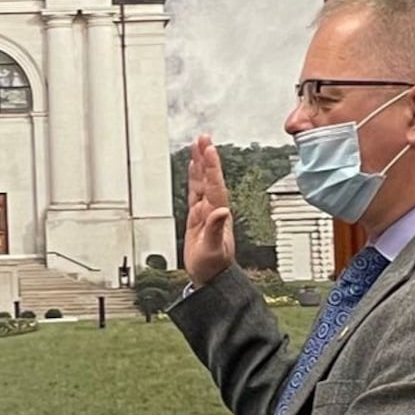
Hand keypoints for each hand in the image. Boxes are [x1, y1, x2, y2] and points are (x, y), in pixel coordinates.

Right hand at [182, 133, 234, 286]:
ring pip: (203, 182)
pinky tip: (193, 168)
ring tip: (199, 145)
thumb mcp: (214, 250)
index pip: (215, 185)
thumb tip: (221, 211)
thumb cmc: (213, 267)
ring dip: (201, 163)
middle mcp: (213, 209)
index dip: (212, 166)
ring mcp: (206, 212)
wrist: (211, 277)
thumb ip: (216, 229)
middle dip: (207, 158)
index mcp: (217, 214)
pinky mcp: (198, 216)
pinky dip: (195, 178)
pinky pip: (196, 191)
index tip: (209, 148)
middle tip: (204, 138)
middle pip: (210, 178)